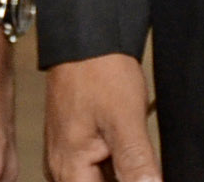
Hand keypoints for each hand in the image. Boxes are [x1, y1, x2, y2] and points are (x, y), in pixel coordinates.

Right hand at [45, 53, 159, 181]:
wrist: (86, 37)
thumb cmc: (99, 70)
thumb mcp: (125, 120)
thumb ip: (136, 164)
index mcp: (68, 168)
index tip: (141, 176)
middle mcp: (61, 167)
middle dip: (126, 179)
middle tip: (141, 162)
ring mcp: (67, 155)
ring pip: (98, 181)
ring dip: (122, 175)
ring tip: (137, 153)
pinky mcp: (75, 144)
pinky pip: (96, 168)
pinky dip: (116, 167)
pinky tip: (132, 154)